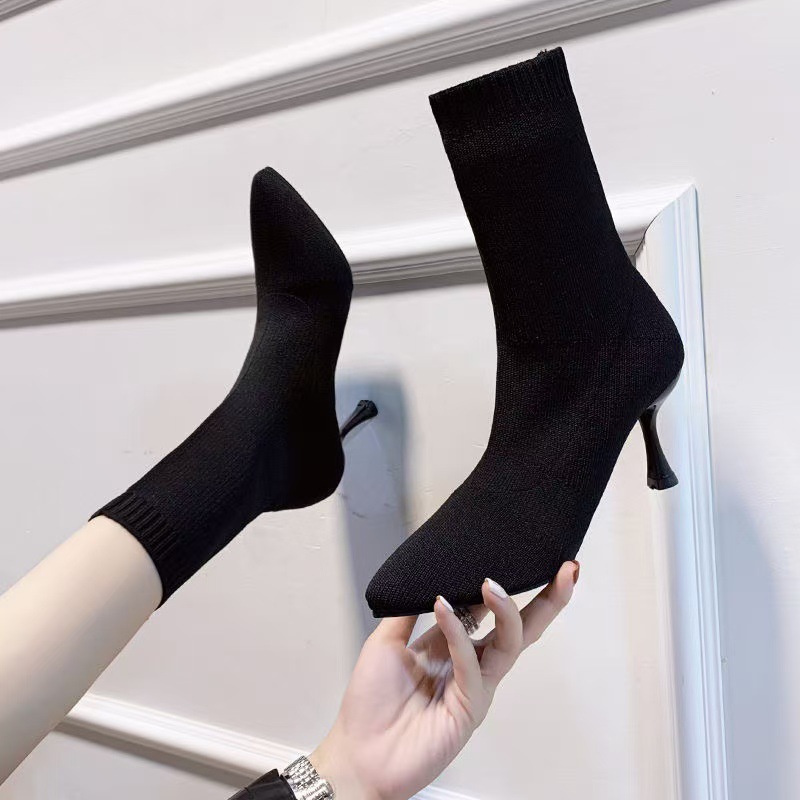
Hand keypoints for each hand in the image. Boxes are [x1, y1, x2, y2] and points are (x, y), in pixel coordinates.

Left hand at [310, 561, 578, 799]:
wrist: (358, 753)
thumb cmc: (370, 703)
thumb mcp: (386, 642)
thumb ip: (407, 610)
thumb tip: (424, 574)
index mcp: (454, 646)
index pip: (492, 610)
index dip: (509, 585)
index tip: (523, 555)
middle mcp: (471, 665)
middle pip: (521, 629)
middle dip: (548, 601)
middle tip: (565, 571)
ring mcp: (475, 687)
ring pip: (509, 644)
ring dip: (506, 611)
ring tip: (491, 584)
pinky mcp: (469, 709)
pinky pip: (472, 665)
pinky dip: (459, 634)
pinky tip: (444, 609)